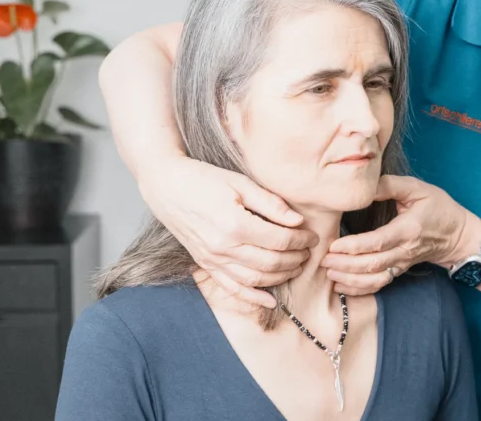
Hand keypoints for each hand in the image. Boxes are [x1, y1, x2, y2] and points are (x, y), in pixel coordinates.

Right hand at [139, 155, 318, 308]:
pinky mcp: (205, 264)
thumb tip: (298, 221)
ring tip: (296, 266)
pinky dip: (252, 297)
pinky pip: (231, 288)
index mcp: (235, 224)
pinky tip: (269, 301)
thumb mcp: (241, 183)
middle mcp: (223, 247)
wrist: (167, 187)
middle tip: (308, 251)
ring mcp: (212, 259)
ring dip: (280, 276)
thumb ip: (271, 204)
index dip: (301, 240)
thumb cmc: (205, 180)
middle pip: (270, 262)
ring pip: (255, 279)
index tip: (312, 236)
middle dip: (295, 259)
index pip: (279, 240)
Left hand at [321, 175, 480, 295]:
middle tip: (323, 259)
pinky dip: (360, 288)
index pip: (378, 242)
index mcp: (408, 229)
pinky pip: (379, 284)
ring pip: (374, 278)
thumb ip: (390, 185)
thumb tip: (365, 186)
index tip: (335, 245)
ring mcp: (403, 263)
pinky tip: (343, 285)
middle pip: (372, 264)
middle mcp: (405, 250)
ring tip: (329, 273)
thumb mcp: (418, 189)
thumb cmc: (439, 208)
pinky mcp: (401, 270)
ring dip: (350, 279)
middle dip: (345, 265)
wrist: (459, 235)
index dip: (354, 246)